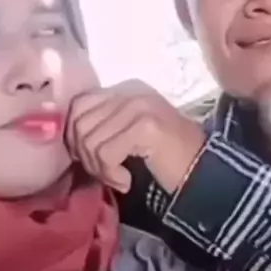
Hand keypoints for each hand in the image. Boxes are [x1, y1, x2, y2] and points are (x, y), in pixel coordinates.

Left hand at [66, 80, 205, 193]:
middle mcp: (130, 91)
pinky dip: (111, 175)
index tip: (91, 161)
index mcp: (123, 89)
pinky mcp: (146, 125)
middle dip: (86, 157)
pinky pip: (106, 154)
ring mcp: (139, 106)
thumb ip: (100, 126)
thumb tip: (66, 138)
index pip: (78, 105)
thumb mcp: (126, 134)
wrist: (203, 173)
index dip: (75, 137)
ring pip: (90, 141)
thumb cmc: (163, 158)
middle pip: (80, 124)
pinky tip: (126, 182)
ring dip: (99, 169)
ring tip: (117, 178)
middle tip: (106, 174)